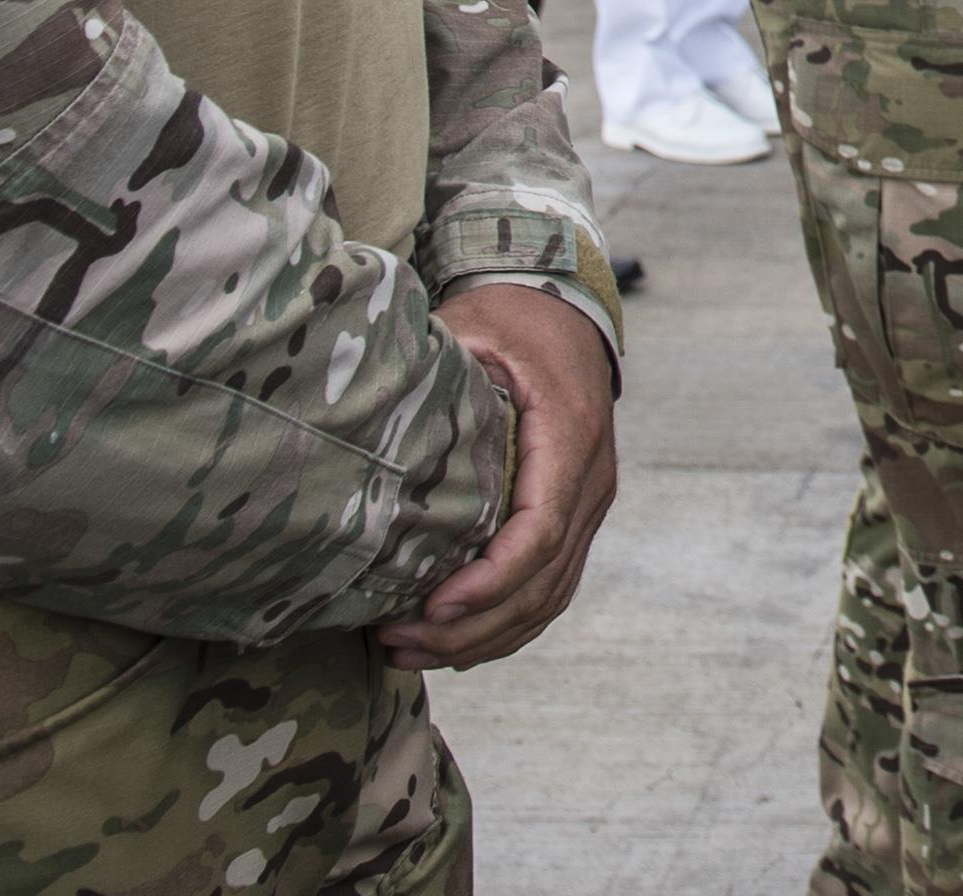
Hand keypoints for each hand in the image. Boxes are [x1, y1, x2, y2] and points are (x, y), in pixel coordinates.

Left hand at [388, 283, 620, 668]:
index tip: (433, 606)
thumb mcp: (475, 329)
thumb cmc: (513, 320)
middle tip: (400, 639)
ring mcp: (588, 505)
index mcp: (570, 435)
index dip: (489, 581)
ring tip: (410, 650)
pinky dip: (505, 626)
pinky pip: (550, 589)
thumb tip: (371, 413)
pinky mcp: (574, 519)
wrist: (565, 313)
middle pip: (544, 581)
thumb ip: (438, 371)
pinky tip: (451, 644)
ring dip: (484, 636)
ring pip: (549, 596)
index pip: (540, 531)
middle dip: (473, 626)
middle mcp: (591, 481)